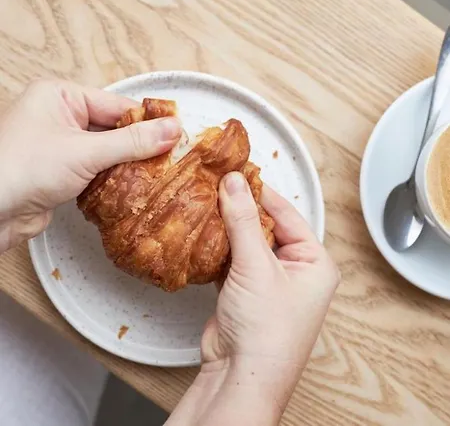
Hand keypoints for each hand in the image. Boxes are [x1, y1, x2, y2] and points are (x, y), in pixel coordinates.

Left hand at [0, 79, 180, 251]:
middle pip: (115, 128)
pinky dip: (117, 178)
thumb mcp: (85, 151)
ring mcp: (63, 145)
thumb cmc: (22, 169)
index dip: (149, 120)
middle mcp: (62, 117)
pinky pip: (100, 169)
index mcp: (62, 96)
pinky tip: (136, 185)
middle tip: (172, 157)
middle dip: (141, 144)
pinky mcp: (65, 171)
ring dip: (130, 163)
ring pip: (109, 151)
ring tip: (160, 172)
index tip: (177, 133)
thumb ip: (132, 141)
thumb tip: (172, 130)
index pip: (117, 105)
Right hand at [166, 173, 338, 425]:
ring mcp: (269, 282)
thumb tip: (234, 183)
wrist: (240, 375)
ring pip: (247, 244)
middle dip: (241, 211)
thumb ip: (243, 220)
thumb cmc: (267, 332)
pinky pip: (233, 260)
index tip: (238, 174)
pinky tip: (205, 234)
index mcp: (314, 263)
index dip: (261, 193)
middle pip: (266, 228)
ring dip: (228, 229)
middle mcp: (296, 271)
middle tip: (218, 187)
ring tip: (208, 204)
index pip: (287, 214)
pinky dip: (219, 249)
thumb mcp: (257, 266)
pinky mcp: (245, 292)